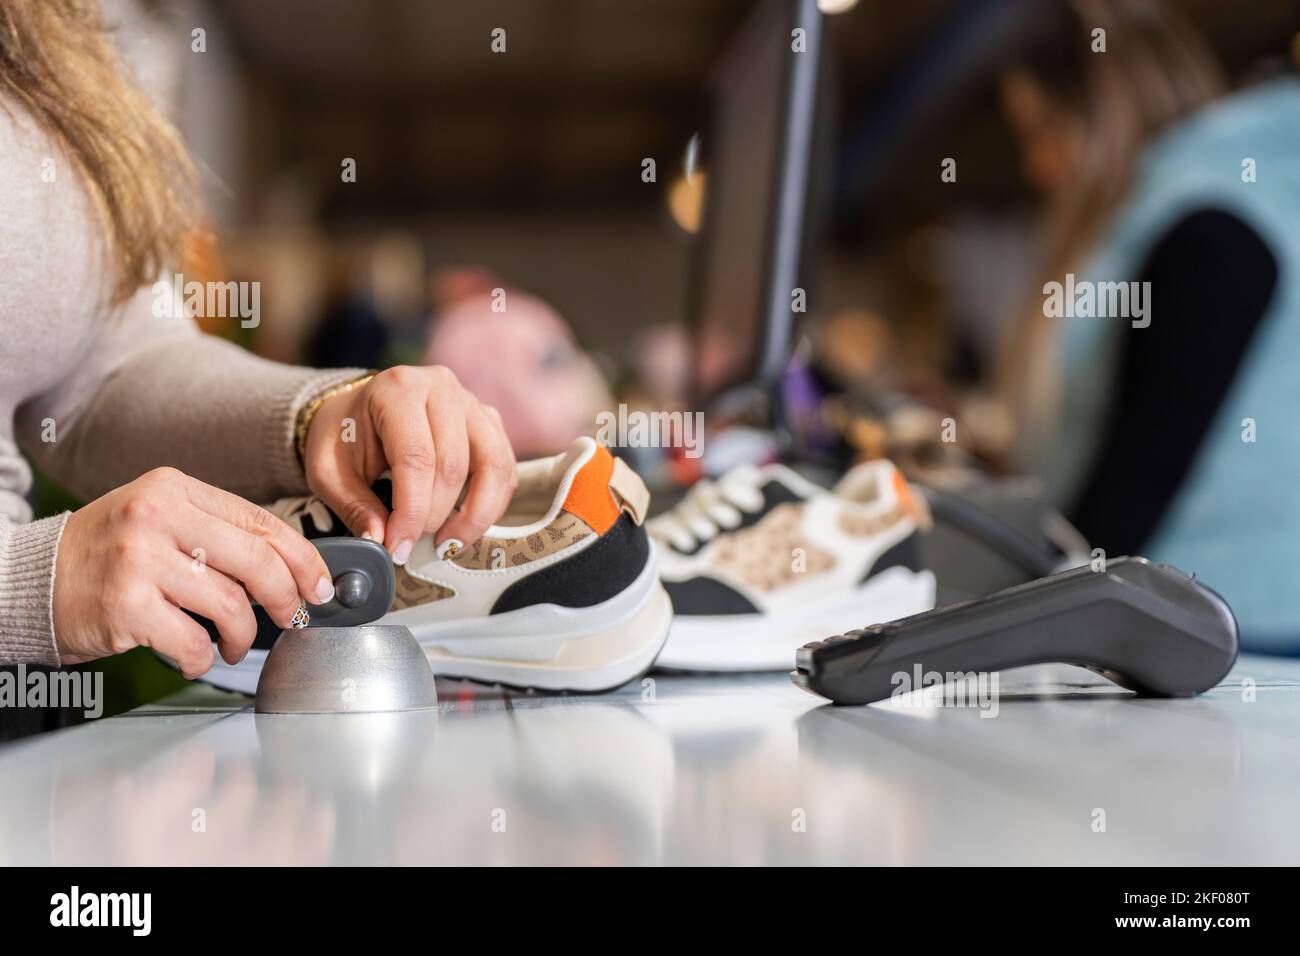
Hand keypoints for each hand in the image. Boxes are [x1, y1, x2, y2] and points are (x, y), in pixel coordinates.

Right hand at [53, 467, 334, 676]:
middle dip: (286, 598)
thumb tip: (289, 567)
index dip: (303, 558)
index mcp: (174, 489)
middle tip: (292, 617)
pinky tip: (197, 654)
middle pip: (256, 562)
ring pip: (230, 604)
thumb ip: (216, 533)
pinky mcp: (126, 606)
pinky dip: (204, 656)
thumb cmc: (107, 554)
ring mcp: (140, 561)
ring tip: (233, 643)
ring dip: (242, 636)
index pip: (261, 522)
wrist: (32, 579)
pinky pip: (193, 641)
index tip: (320, 584)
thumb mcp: (159, 520)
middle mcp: (157, 517)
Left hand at [302, 366, 516, 562]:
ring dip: (475, 515)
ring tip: (448, 544)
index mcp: (398, 389)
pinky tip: (465, 525)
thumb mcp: (329, 471)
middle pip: (453, 465)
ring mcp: (471, 403)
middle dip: (434, 516)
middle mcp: (441, 388)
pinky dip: (492, 504)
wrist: (360, 411)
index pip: (416, 458)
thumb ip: (354, 506)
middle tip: (412, 546)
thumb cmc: (345, 437)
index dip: (412, 511)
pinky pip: (505, 468)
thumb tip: (381, 542)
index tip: (399, 547)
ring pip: (493, 466)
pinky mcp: (489, 422)